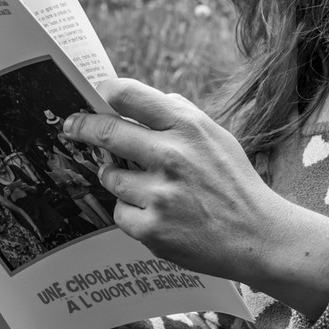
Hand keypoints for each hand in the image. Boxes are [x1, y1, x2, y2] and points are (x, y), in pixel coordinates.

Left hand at [60, 78, 328, 302]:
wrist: (257, 237)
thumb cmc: (234, 184)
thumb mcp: (218, 137)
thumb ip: (181, 115)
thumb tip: (140, 97)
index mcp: (189, 128)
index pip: (131, 95)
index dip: (107, 91)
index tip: (96, 93)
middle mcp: (172, 156)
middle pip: (107, 132)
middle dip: (82, 127)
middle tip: (71, 128)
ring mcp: (160, 194)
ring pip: (111, 177)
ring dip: (119, 179)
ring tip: (147, 188)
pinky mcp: (152, 228)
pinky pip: (120, 212)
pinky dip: (132, 213)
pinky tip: (158, 215)